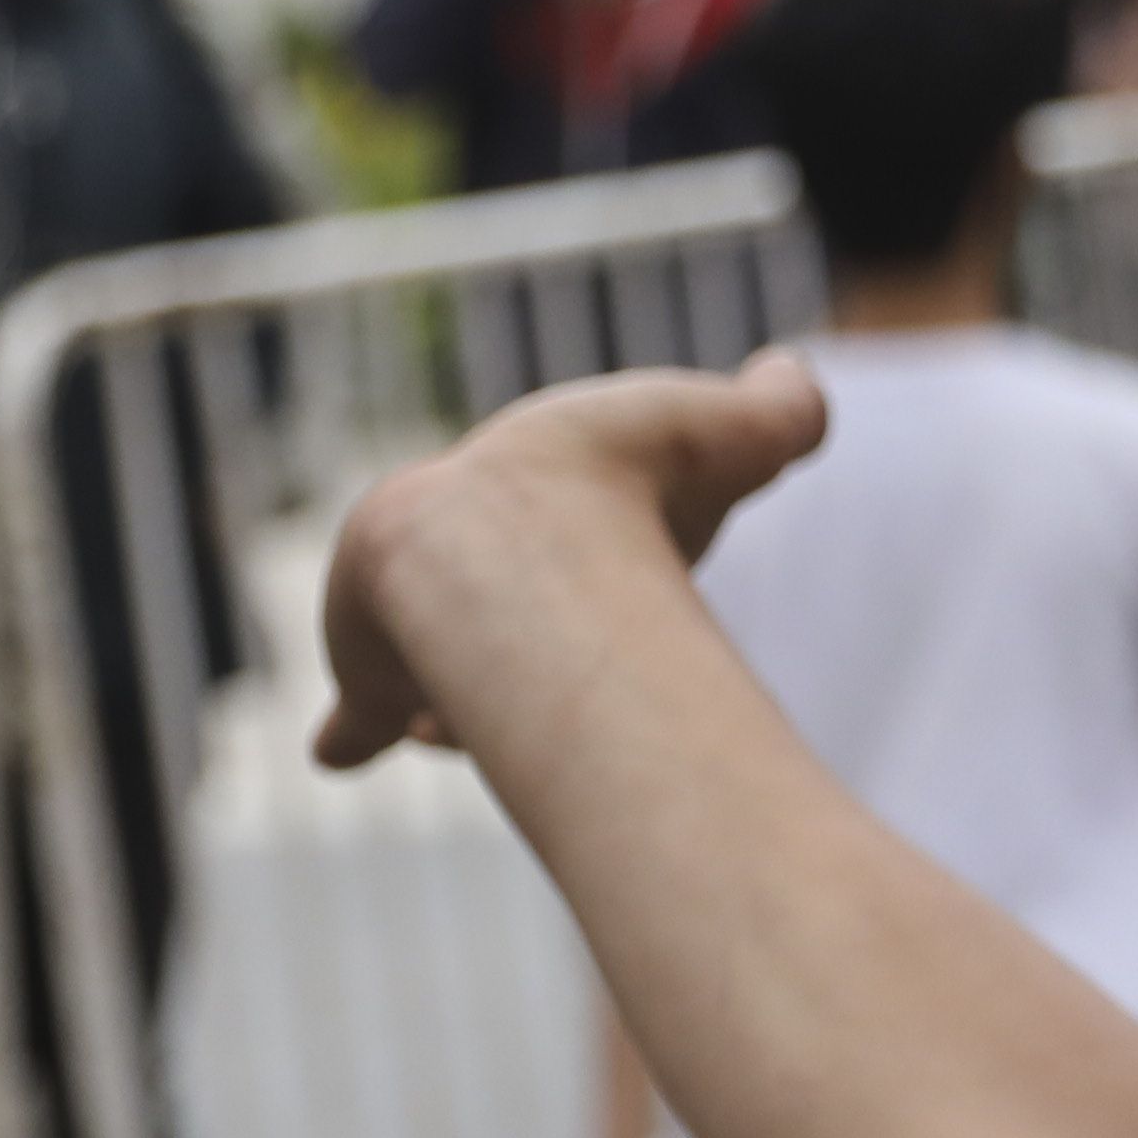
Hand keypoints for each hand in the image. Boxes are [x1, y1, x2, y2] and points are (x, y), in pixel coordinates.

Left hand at [312, 350, 835, 768]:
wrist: (522, 523)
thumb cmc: (634, 475)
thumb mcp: (742, 434)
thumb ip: (779, 412)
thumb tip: (797, 385)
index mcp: (547, 489)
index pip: (551, 523)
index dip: (576, 553)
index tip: (585, 574)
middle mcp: (473, 552)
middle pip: (486, 606)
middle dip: (497, 639)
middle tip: (510, 666)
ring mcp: (417, 622)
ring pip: (437, 672)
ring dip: (448, 701)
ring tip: (443, 729)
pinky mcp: (376, 679)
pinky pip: (362, 718)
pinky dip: (356, 730)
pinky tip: (340, 752)